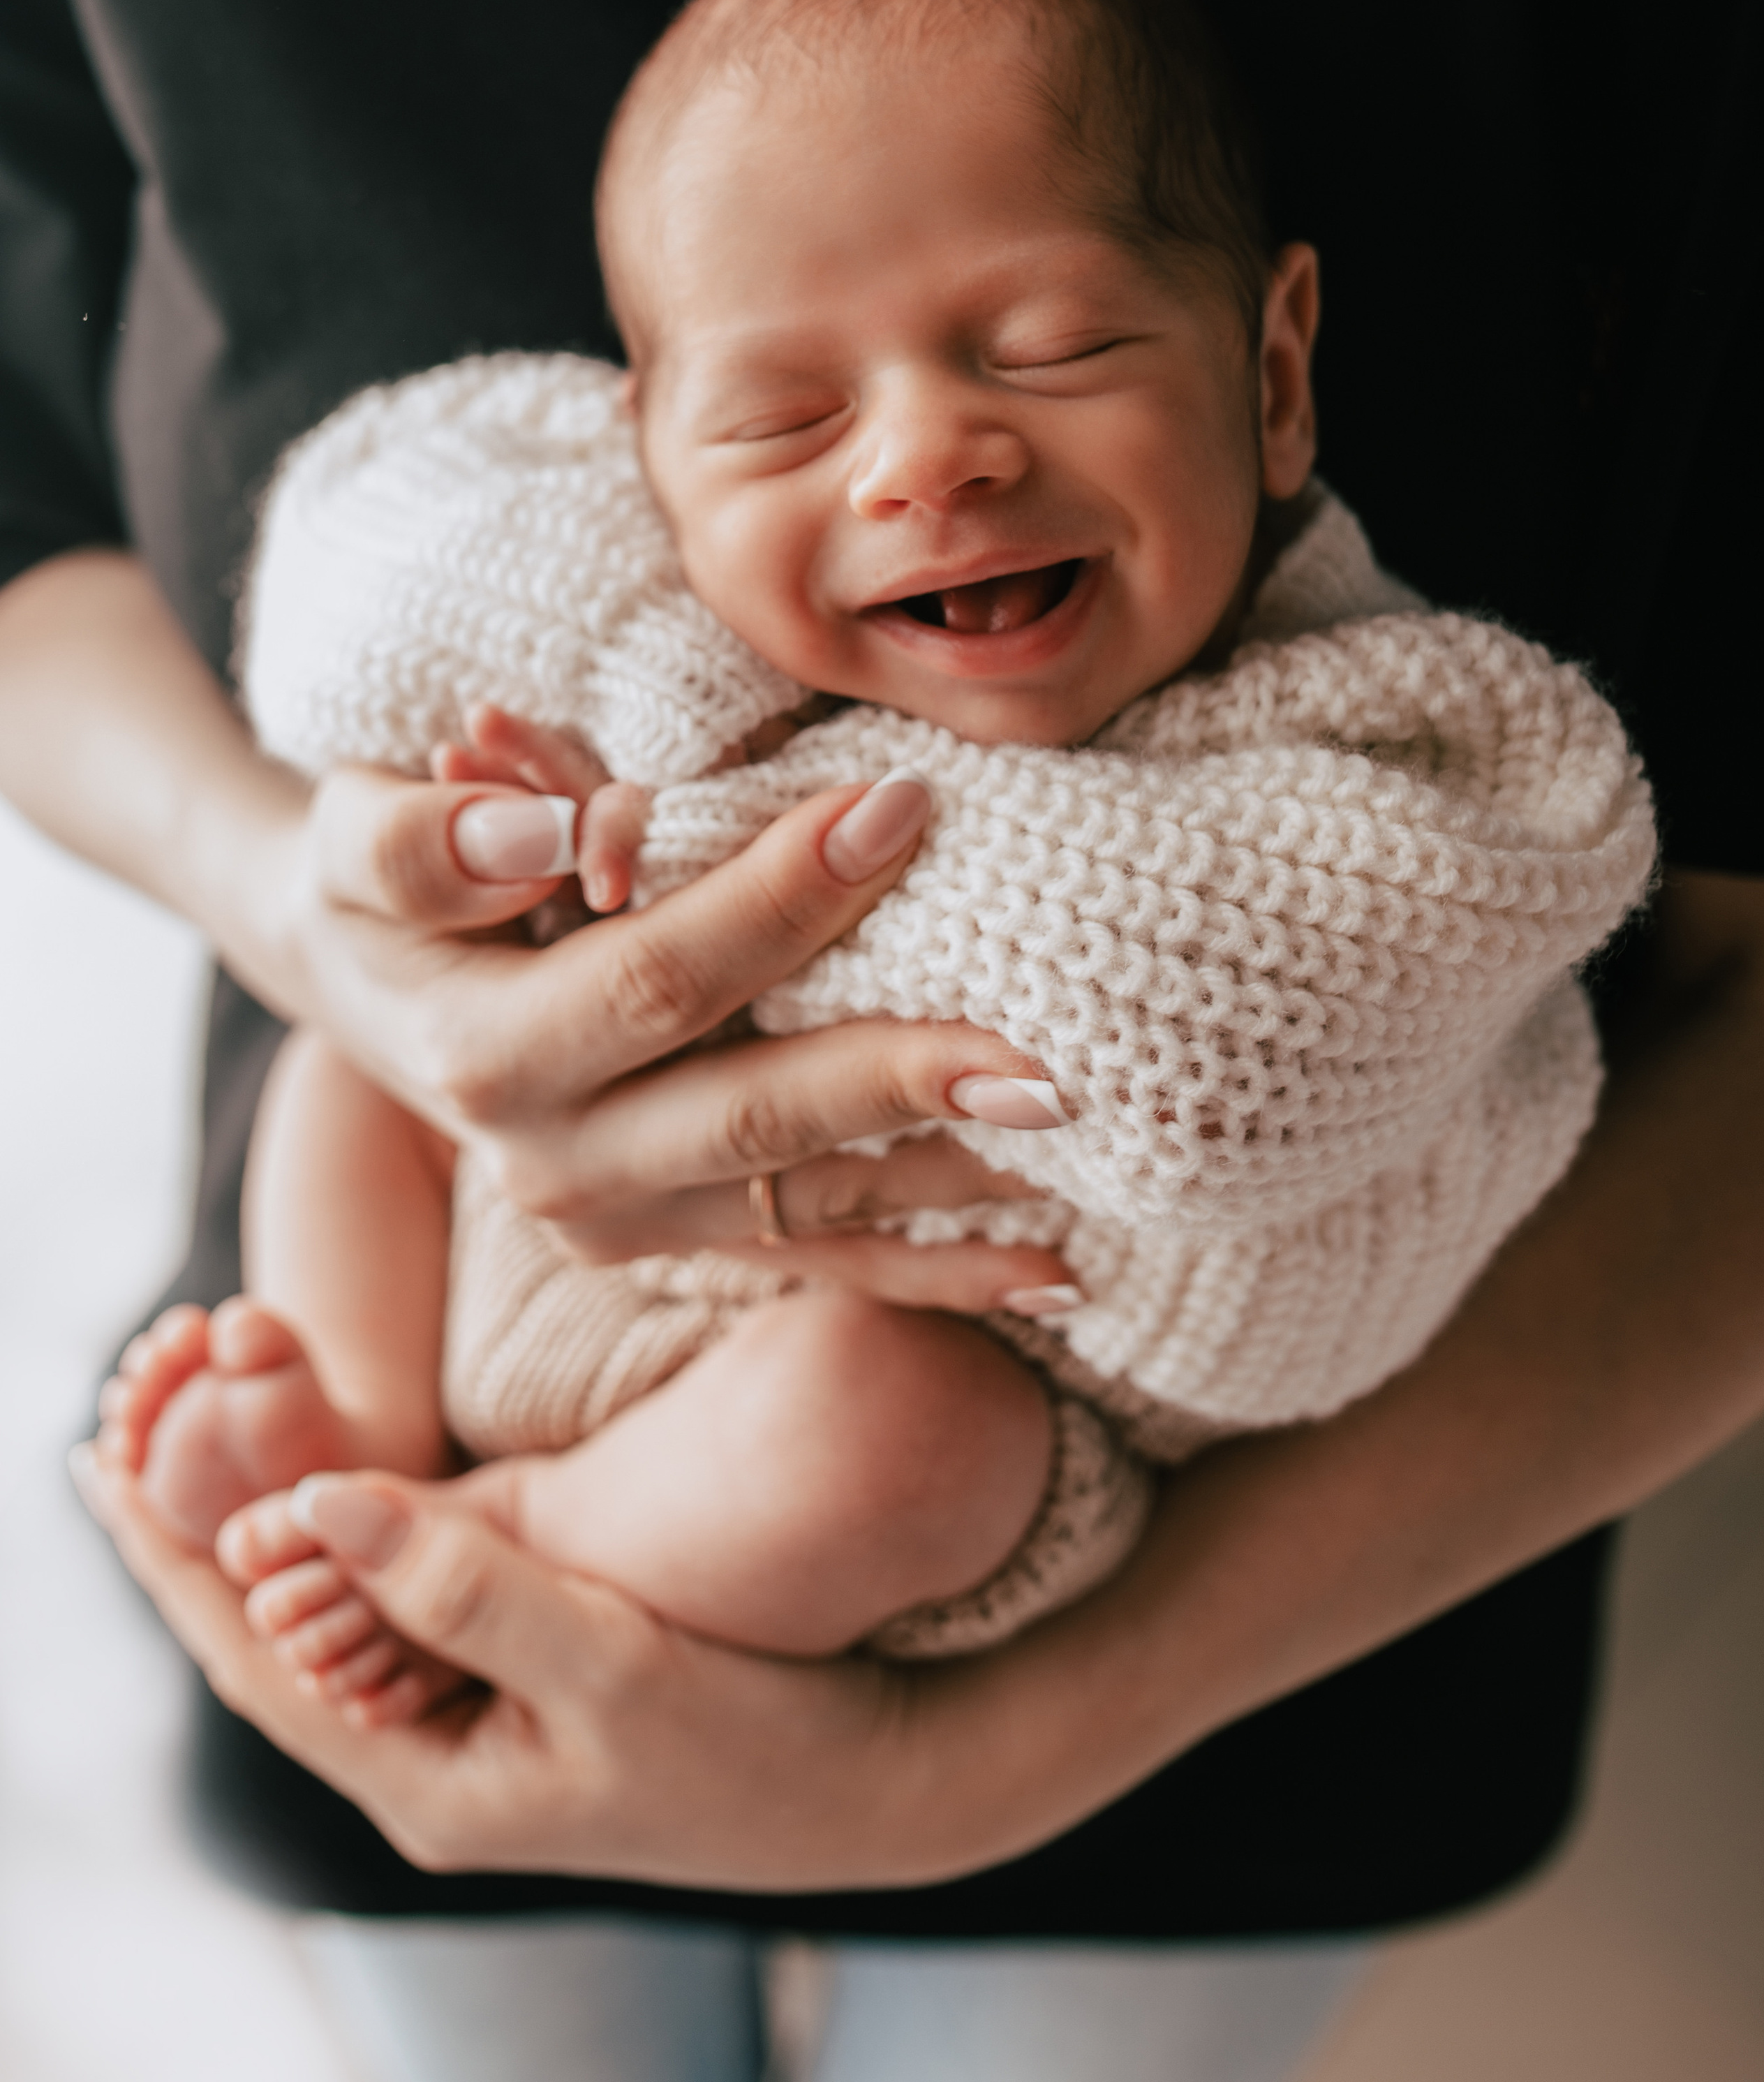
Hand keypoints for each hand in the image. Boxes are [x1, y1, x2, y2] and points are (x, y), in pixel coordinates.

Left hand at [73, 1446, 964, 1887]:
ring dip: (271, 1543)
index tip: (102, 1461)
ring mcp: (484, 1736)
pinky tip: (340, 1504)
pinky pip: (408, 1617)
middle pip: (276, 1647)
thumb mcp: (611, 1665)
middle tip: (120, 1438)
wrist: (879, 1785)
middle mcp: (436, 1767)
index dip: (173, 1561)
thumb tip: (314, 1499)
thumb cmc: (756, 1740)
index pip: (255, 1661)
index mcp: (430, 1781)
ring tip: (202, 1456)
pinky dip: (359, 1548)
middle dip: (198, 1547)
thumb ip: (465, 1587)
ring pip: (338, 1628)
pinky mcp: (533, 1696)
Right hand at [283, 733, 1075, 1285]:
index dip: (782, 895)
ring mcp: (628, 1226)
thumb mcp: (358, 834)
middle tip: (1042, 1049)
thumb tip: (555, 837)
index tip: (904, 808)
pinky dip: (944, 1272)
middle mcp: (557, 1171)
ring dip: (955, 1180)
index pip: (662, 976)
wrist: (374, 983)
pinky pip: (830, 1267)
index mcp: (486, 1060)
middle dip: (905, 1075)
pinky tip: (1063, 1267)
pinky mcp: (686, 1244)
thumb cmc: (390, 883)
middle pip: (757, 1116)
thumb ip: (430, 840)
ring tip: (1087, 1140)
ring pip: (815, 1205)